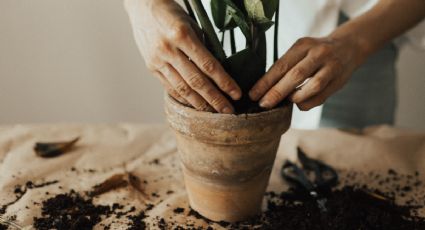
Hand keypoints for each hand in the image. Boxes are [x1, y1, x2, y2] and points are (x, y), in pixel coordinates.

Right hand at [125, 0, 240, 112]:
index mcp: (183, 35)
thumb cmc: (172, 13)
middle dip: (214, 99)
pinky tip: (194, 104)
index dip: (224, 82)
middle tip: (228, 111)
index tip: (236, 94)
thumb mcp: (192, 25)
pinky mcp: (151, 67)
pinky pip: (170, 87)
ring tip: (213, 113)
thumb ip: (203, 47)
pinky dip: (184, 98)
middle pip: (196, 81)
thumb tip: (219, 72)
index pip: (209, 65)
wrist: (142, 6)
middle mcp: (169, 49)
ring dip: (200, 103)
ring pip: (182, 88)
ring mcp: (157, 60)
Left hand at [249, 36, 360, 110]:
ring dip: (295, 97)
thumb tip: (264, 88)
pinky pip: (321, 97)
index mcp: (303, 45)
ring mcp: (331, 67)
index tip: (253, 94)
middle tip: (263, 104)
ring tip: (285, 101)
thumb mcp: (301, 50)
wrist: (348, 47)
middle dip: (276, 92)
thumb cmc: (315, 52)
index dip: (265, 82)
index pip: (281, 65)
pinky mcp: (339, 81)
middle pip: (295, 75)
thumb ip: (286, 66)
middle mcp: (318, 53)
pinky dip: (307, 102)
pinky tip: (299, 103)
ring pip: (312, 87)